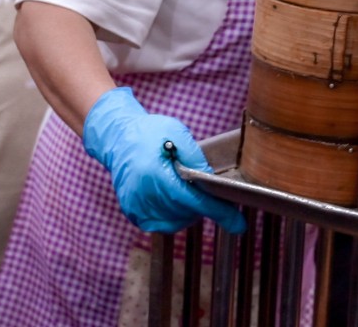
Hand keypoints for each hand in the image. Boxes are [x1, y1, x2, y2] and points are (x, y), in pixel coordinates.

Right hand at [83, 87, 245, 233]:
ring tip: (188, 190)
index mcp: (156, 175)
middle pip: (187, 212)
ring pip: (176, 221)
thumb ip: (196, 158)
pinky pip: (161, 223)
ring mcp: (136, 207)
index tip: (238, 225)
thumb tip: (211, 181)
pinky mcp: (132, 212)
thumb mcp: (178, 133)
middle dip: (204, 205)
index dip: (220, 213)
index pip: (195, 201)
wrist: (119, 138)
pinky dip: (173, 215)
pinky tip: (174, 199)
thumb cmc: (150, 132)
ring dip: (189, 211)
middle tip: (209, 190)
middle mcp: (144, 195)